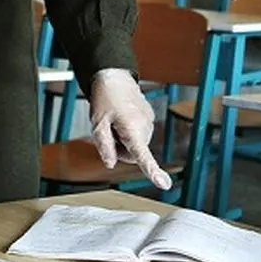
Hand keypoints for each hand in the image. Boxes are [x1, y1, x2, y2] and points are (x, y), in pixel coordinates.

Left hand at [88, 68, 171, 189]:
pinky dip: (129, 132)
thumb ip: (104, 146)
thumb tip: (111, 164)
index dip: (152, 171)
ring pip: (135, 146)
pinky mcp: (149, 119)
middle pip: (132, 155)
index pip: (142, 155)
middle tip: (108, 130)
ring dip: (123, 140)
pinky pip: (138, 136)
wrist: (115, 77)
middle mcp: (145, 127)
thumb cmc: (105, 98)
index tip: (163, 183)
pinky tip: (122, 118)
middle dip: (119, 149)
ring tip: (115, 121)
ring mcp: (149, 123)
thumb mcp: (97, 123)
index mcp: (132, 128)